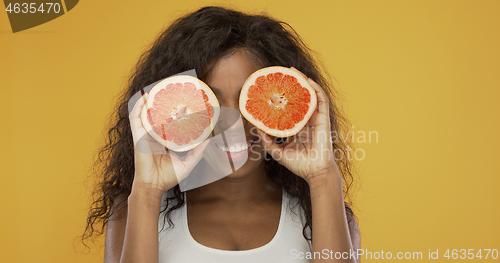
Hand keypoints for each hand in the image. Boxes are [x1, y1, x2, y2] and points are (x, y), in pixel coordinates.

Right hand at [128, 93, 209, 196]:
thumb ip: (197, 152)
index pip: (169, 122)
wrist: (153, 186)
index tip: (183, 102)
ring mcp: (145, 135)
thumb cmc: (168, 177)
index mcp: (164, 141)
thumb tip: (209, 140)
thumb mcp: (187, 163)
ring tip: (156, 89)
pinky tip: (144, 97)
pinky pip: (136, 118)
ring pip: (146, 114)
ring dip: (149, 101)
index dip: (174, 112)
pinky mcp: (138, 136)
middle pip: (157, 115)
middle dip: (162, 103)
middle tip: (170, 91)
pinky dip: (139, 107)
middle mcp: (154, 136)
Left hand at [257, 68, 340, 183]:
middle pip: (299, 98)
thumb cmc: (299, 164)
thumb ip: (267, 142)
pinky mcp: (324, 119)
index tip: (272, 88)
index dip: (282, 97)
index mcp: (296, 127)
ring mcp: (315, 118)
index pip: (289, 107)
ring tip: (294, 71)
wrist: (314, 172)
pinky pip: (321, 100)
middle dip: (292, 84)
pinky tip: (308, 81)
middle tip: (282, 73)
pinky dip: (315, 89)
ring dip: (303, 82)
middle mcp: (306, 120)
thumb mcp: (278, 152)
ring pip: (310, 95)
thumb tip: (257, 130)